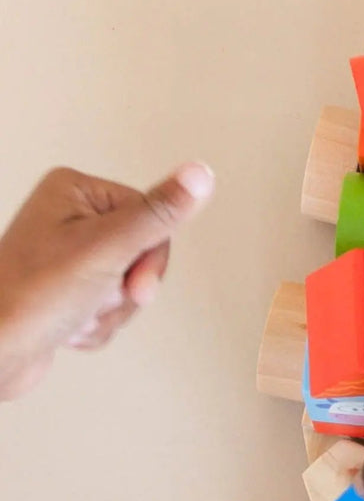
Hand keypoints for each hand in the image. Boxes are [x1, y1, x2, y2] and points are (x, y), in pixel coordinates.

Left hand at [0, 163, 213, 399]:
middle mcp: (70, 218)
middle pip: (145, 253)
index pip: (152, 216)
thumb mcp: (107, 248)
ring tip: (76, 312)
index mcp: (75, 191)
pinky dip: (97, 326)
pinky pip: (111, 308)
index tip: (125, 272)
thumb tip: (200, 174)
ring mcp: (69, 256)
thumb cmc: (28, 298)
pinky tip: (68, 326)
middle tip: (98, 295)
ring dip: (111, 311)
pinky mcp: (68, 290)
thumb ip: (159, 212)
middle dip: (127, 288)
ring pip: (130, 286)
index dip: (149, 254)